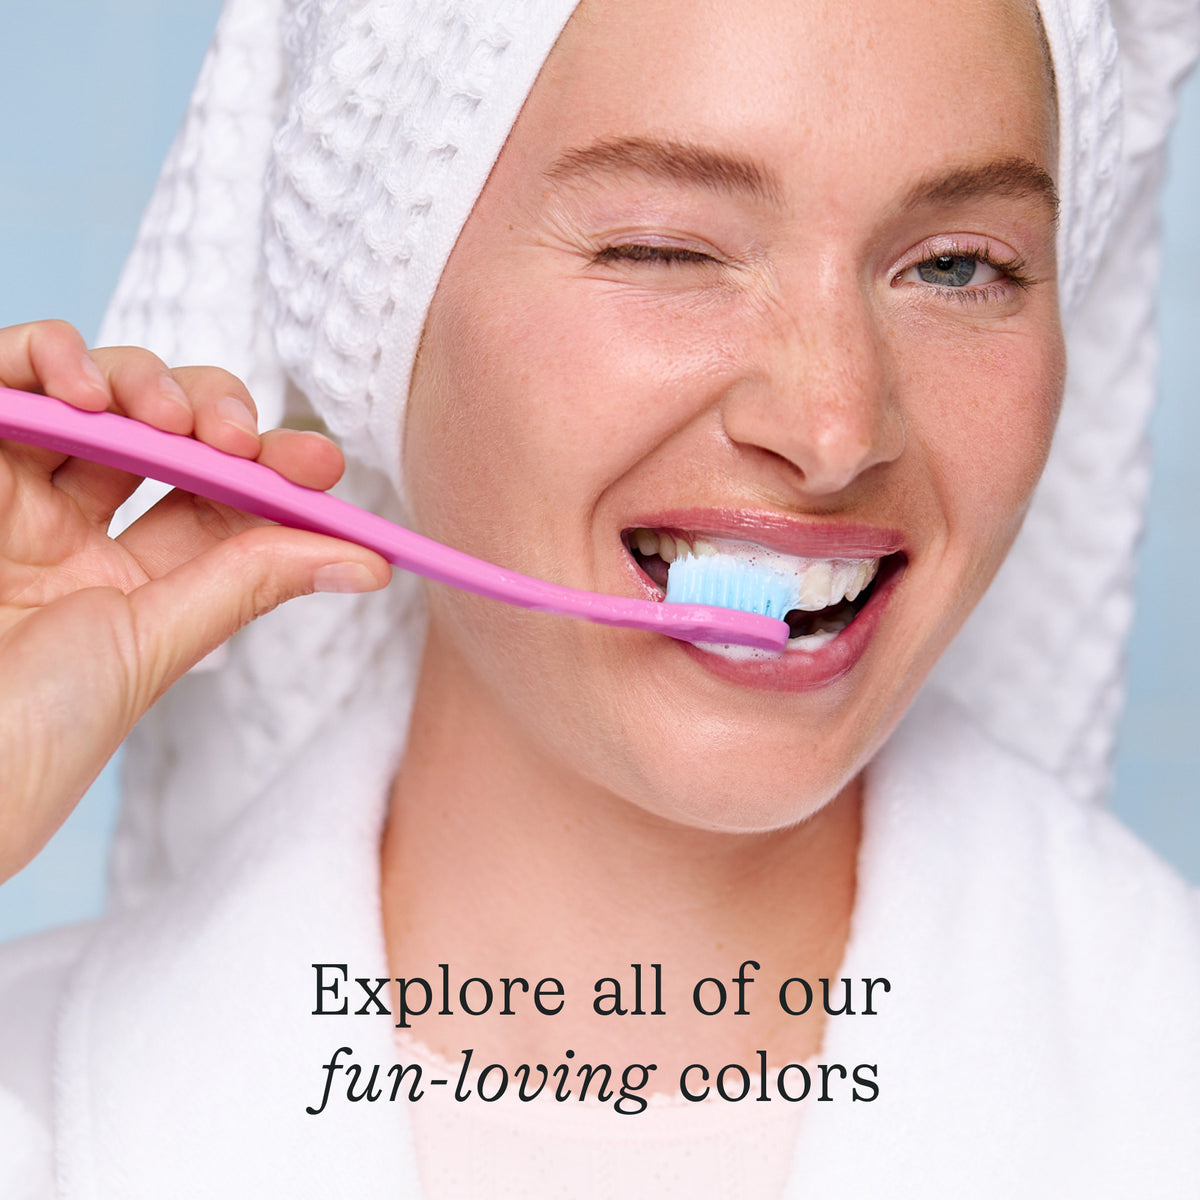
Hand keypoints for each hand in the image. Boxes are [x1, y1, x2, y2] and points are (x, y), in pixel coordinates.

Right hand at [0, 320, 389, 882]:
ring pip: (99, 391)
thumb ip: (248, 582)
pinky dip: (50, 355)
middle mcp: (76, 528)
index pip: (218, 498)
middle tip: (235, 438)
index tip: (321, 465)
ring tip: (161, 413)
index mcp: (133, 578)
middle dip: (215, 413)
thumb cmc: (34, 728)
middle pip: (165, 431)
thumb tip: (372, 561)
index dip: (273, 469)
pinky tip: (83, 386)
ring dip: (145, 381)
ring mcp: (17, 489)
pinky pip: (9, 373)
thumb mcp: (153, 643)